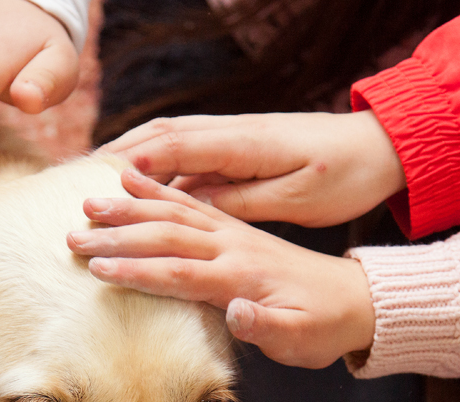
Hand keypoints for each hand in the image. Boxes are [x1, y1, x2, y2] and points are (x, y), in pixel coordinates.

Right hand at [67, 169, 374, 368]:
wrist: (357, 298)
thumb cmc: (324, 326)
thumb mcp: (303, 338)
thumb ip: (269, 328)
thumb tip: (238, 315)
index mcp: (244, 273)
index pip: (181, 269)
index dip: (137, 269)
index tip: (97, 269)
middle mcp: (233, 245)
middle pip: (166, 234)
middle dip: (117, 234)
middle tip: (71, 236)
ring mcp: (232, 232)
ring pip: (173, 209)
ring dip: (129, 205)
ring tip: (87, 200)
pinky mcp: (232, 228)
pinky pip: (189, 201)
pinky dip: (157, 187)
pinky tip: (129, 176)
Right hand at [101, 111, 405, 227]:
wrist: (382, 146)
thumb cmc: (347, 176)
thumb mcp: (301, 198)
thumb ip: (245, 203)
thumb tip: (193, 207)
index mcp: (248, 149)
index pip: (179, 157)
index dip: (137, 177)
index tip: (101, 195)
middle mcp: (232, 136)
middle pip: (161, 144)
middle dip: (116, 168)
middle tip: (77, 196)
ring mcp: (232, 138)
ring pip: (166, 142)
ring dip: (126, 160)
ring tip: (89, 183)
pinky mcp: (235, 147)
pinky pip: (183, 151)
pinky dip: (150, 162)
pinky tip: (131, 179)